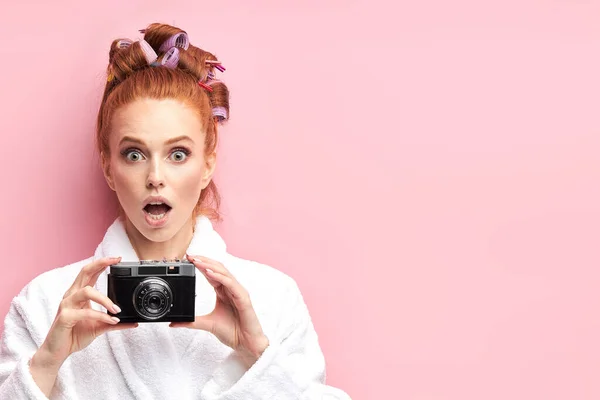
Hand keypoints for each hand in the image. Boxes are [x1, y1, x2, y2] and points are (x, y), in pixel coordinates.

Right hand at [31, 257, 137, 395]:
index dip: (102, 263)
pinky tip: (112, 321)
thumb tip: (133, 322)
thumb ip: (114, 322)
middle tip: (116, 261)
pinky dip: (101, 315)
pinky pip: (85, 312)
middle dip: (100, 264)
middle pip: (84, 272)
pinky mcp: (65, 317)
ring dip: (105, 299)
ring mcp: (66, 305)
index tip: (117, 258)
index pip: (89, 273)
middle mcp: (71, 296)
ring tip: (117, 309)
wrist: (58, 352)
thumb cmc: (75, 336)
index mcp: (78, 294)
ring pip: (87, 291)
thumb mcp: (99, 327)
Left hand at [170, 255, 268, 366]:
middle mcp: (231, 289)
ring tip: (197, 261)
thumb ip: (191, 322)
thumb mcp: (207, 324)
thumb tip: (174, 323)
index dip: (200, 266)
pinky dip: (219, 276)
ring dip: (210, 265)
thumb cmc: (233, 332)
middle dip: (203, 261)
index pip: (211, 273)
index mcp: (223, 292)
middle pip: (217, 268)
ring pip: (224, 272)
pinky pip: (230, 283)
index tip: (187, 260)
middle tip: (189, 256)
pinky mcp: (243, 297)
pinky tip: (209, 272)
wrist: (246, 344)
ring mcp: (238, 291)